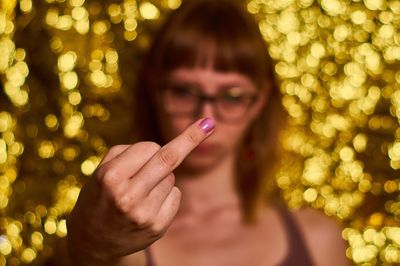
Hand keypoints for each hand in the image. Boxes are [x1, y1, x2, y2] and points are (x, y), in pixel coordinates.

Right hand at [66, 118, 214, 264]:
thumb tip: (170, 145)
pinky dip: (166, 195)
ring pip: (171, 178)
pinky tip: (148, 206)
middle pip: (168, 159)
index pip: (148, 147)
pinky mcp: (157, 227)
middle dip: (191, 138)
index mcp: (111, 177)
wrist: (92, 240)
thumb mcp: (101, 170)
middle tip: (208, 122)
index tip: (158, 144)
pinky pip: (175, 195)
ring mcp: (145, 214)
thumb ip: (128, 153)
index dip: (148, 148)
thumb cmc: (99, 196)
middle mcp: (128, 197)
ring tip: (138, 193)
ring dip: (161, 178)